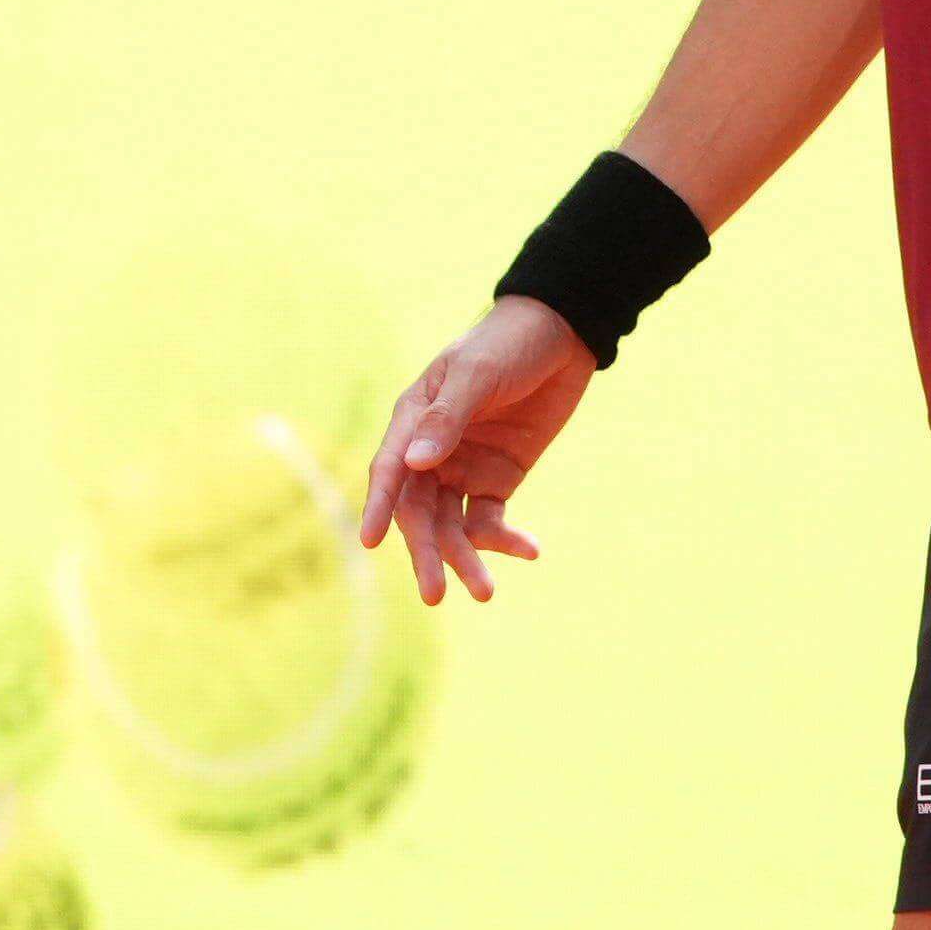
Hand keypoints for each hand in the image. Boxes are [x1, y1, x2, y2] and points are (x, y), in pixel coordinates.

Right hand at [359, 294, 594, 604]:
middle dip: (427, 553)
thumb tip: (414, 465)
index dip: (378, 506)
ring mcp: (464, 467)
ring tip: (485, 592)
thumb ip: (448, 418)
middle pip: (420, 512)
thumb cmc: (509, 342)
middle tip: (435, 594)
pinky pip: (492, 519)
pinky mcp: (498, 478)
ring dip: (467, 558)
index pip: (390, 471)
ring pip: (454, 525)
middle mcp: (432, 451)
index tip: (368, 542)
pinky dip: (505, 540)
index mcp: (414, 420)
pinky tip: (531, 551)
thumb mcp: (478, 374)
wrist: (562, 334)